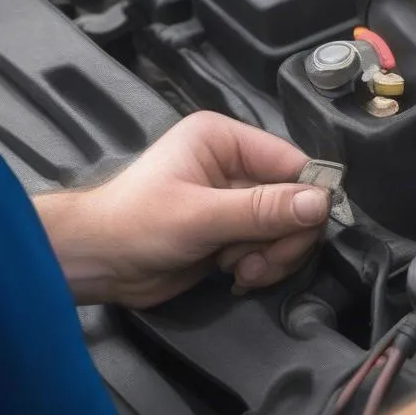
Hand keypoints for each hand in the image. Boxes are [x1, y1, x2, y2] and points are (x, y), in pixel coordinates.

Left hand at [36, 112, 329, 307]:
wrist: (94, 265)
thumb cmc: (134, 226)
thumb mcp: (200, 216)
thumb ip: (262, 210)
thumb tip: (321, 203)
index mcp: (225, 140)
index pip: (291, 162)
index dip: (307, 197)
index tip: (306, 231)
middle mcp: (235, 164)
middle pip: (296, 199)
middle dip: (284, 236)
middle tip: (261, 262)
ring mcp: (236, 199)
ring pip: (288, 227)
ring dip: (273, 256)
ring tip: (242, 270)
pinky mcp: (234, 230)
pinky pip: (272, 246)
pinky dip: (263, 265)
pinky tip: (237, 274)